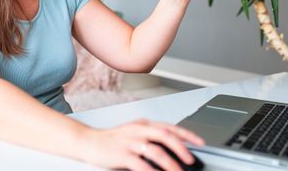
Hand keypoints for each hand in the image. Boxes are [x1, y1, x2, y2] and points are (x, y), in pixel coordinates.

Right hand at [80, 119, 203, 170]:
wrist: (87, 141)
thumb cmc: (110, 140)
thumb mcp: (132, 134)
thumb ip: (149, 137)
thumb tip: (171, 148)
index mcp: (142, 124)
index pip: (169, 126)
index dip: (187, 134)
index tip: (200, 142)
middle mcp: (138, 130)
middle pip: (165, 135)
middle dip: (182, 148)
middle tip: (191, 160)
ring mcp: (129, 141)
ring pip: (156, 151)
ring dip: (170, 163)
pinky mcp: (121, 154)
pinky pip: (140, 164)